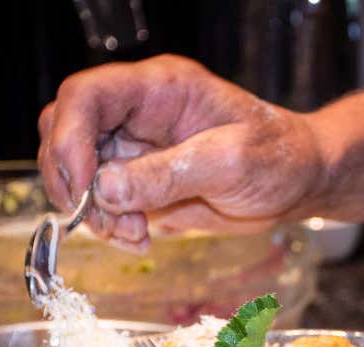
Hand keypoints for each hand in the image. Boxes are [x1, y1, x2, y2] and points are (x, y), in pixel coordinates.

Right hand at [37, 55, 326, 247]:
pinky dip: (109, 226)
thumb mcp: (231, 163)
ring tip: (132, 234)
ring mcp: (135, 149)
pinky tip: (139, 238)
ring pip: (79, 174)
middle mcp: (138, 114)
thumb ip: (169, 174)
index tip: (83, 186)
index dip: (70, 138)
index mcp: (160, 90)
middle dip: (71, 180)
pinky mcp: (140, 183)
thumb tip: (106, 189)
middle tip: (96, 218)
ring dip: (93, 212)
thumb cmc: (278, 157)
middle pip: (65, 132)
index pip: (86, 96)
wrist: (298, 183)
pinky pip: (101, 203)